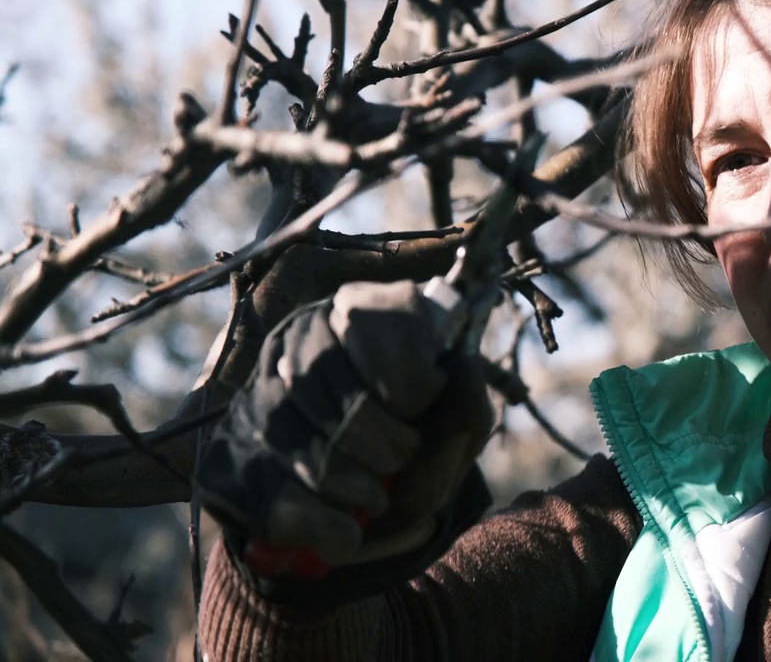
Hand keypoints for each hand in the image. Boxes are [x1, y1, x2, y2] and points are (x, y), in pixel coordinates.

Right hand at [197, 281, 492, 592]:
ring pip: (305, 445)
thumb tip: (461, 368)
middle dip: (387, 443)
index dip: (408, 378)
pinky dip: (329, 527)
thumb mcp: (455, 435)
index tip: (420, 406)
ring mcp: (255, 400)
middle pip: (336, 389)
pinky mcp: (228, 461)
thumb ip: (466, 405)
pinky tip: (347, 531)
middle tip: (402, 459)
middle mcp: (295, 343)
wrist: (365, 524)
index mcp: (355, 314)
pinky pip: (281, 498)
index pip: (373, 322)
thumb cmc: (416, 460)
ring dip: (360, 488)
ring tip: (377, 495)